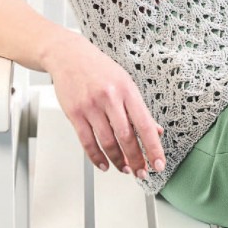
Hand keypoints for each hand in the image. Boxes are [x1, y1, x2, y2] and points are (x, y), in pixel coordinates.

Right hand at [44, 33, 165, 177]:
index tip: (158, 163)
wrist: (69, 56)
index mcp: (127, 90)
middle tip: (142, 172)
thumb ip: (139, 109)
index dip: (153, 147)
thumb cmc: (99, 69)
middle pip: (126, 137)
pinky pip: (87, 141)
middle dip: (136, 159)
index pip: (145, 124)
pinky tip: (104, 164)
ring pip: (107, 142)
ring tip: (125, 169)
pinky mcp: (75, 113)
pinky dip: (97, 157)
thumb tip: (156, 131)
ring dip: (118, 160)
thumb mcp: (125, 83)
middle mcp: (110, 98)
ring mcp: (91, 106)